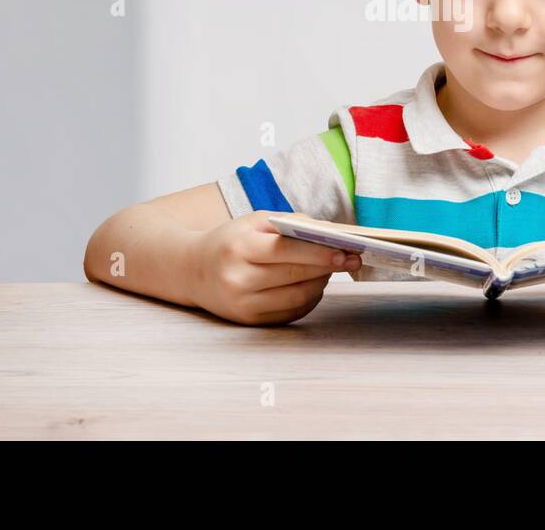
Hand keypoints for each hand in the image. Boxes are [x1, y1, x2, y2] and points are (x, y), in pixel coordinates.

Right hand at [191, 212, 361, 325]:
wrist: (192, 271)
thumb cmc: (231, 241)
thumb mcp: (254, 222)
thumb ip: (291, 222)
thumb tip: (331, 232)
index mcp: (238, 248)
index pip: (286, 250)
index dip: (319, 251)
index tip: (346, 250)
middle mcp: (238, 279)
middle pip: (295, 275)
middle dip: (328, 267)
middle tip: (352, 259)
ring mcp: (242, 305)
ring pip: (297, 297)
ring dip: (321, 282)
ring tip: (332, 268)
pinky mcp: (250, 322)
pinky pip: (291, 311)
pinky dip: (309, 297)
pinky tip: (314, 284)